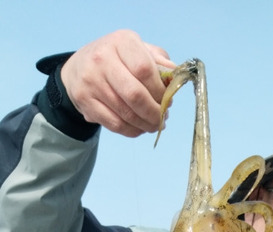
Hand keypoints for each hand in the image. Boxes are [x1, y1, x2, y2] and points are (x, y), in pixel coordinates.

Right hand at [60, 30, 175, 136]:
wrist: (78, 67)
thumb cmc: (117, 60)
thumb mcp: (138, 51)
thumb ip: (159, 63)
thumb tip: (176, 78)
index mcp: (121, 42)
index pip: (145, 70)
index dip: (160, 91)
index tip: (168, 100)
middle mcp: (103, 59)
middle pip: (135, 95)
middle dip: (154, 113)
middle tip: (163, 118)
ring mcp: (91, 81)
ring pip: (126, 114)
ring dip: (145, 125)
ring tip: (154, 125)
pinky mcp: (84, 101)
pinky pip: (114, 124)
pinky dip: (131, 131)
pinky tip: (139, 128)